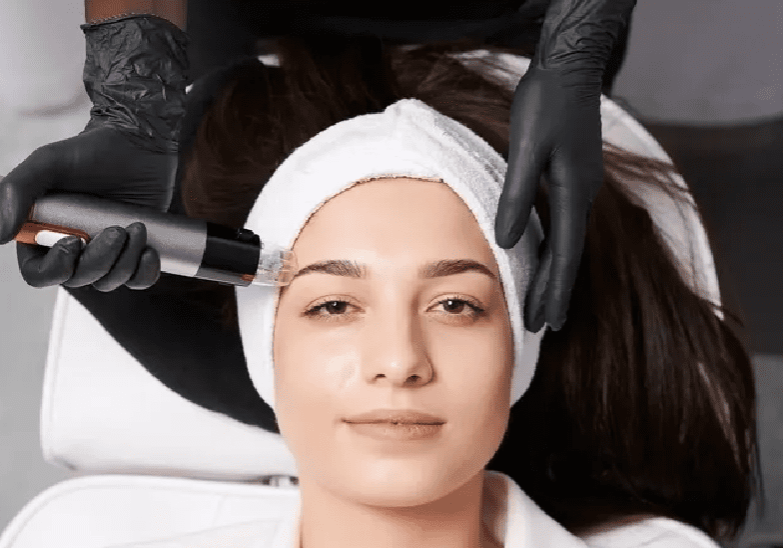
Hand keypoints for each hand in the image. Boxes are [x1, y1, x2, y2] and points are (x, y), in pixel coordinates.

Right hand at [0, 14, 187, 291]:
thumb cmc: (92, 151)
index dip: (55, 269)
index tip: (74, 242)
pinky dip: (145, 271)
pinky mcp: (136, 251)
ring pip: (110, 281)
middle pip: (79, 279)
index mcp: (44, 233)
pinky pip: (139, 280)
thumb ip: (17, 192)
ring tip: (137, 228)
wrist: (141, 144)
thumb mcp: (47, 162)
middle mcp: (75, 248)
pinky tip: (149, 249)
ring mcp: (107, 252)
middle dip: (99, 260)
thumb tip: (1, 236)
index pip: (39, 273)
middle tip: (117, 229)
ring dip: (126, 261)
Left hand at [495, 65, 603, 332]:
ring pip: (569, 241)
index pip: (565, 254)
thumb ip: (517, 194)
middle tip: (548, 325)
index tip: (545, 322)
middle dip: (559, 291)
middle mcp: (583, 193)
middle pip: (571, 254)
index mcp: (575, 192)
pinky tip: (547, 252)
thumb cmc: (546, 103)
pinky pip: (566, 223)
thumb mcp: (527, 148)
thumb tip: (506, 240)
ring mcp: (581, 184)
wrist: (569, 68)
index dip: (554, 290)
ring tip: (549, 301)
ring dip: (559, 273)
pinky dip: (557, 247)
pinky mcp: (574, 174)